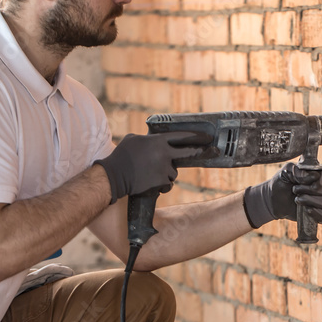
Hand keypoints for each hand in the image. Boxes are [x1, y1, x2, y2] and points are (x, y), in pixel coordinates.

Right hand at [94, 131, 209, 202]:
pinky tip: (151, 183)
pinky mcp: (161, 182)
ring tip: (152, 174)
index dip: (195, 136)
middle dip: (198, 152)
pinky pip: (168, 184)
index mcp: (157, 141)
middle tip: (207, 151)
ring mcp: (163, 168)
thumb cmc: (122, 156)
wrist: (114, 176)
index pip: (181, 136)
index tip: (206, 137)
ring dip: (167, 174)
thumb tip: (153, 140)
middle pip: (188, 153)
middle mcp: (164, 154)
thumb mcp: (133, 139)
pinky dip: (162, 185)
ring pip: (174, 172)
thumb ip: (148, 139)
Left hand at [243, 163, 321, 228]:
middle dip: (311, 190)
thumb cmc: (281, 182)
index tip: (315, 182)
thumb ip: (299, 171)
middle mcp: (321, 188)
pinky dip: (318, 214)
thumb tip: (315, 176)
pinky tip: (307, 210)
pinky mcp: (316, 214)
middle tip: (295, 190)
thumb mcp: (286, 172)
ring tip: (297, 199)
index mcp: (316, 174)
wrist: (272, 198)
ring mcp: (320, 201)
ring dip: (311, 201)